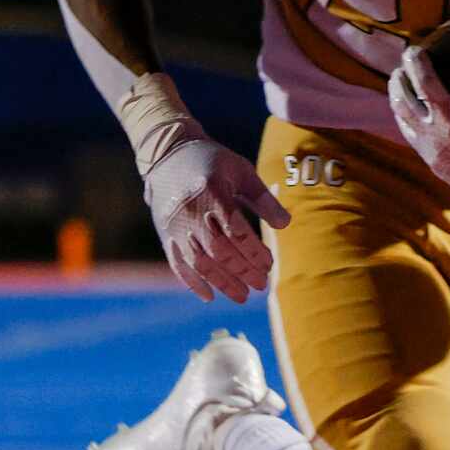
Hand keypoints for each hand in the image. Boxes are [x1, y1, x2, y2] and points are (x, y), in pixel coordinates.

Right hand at [141, 135, 289, 303]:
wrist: (168, 154)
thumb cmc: (213, 161)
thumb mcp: (241, 171)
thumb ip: (263, 198)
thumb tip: (285, 225)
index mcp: (212, 192)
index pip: (235, 230)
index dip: (253, 251)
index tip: (269, 265)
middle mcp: (191, 211)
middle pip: (218, 250)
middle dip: (242, 271)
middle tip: (262, 285)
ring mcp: (175, 225)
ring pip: (198, 261)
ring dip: (221, 282)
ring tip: (242, 296)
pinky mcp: (165, 234)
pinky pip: (177, 262)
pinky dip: (192, 282)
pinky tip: (210, 296)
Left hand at [388, 39, 449, 229]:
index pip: (425, 84)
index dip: (417, 63)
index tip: (414, 49)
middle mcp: (433, 138)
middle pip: (403, 102)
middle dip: (399, 79)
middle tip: (403, 64)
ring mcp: (430, 154)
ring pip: (402, 121)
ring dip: (397, 99)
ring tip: (400, 84)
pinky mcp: (434, 166)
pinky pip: (411, 137)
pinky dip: (406, 120)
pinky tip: (413, 114)